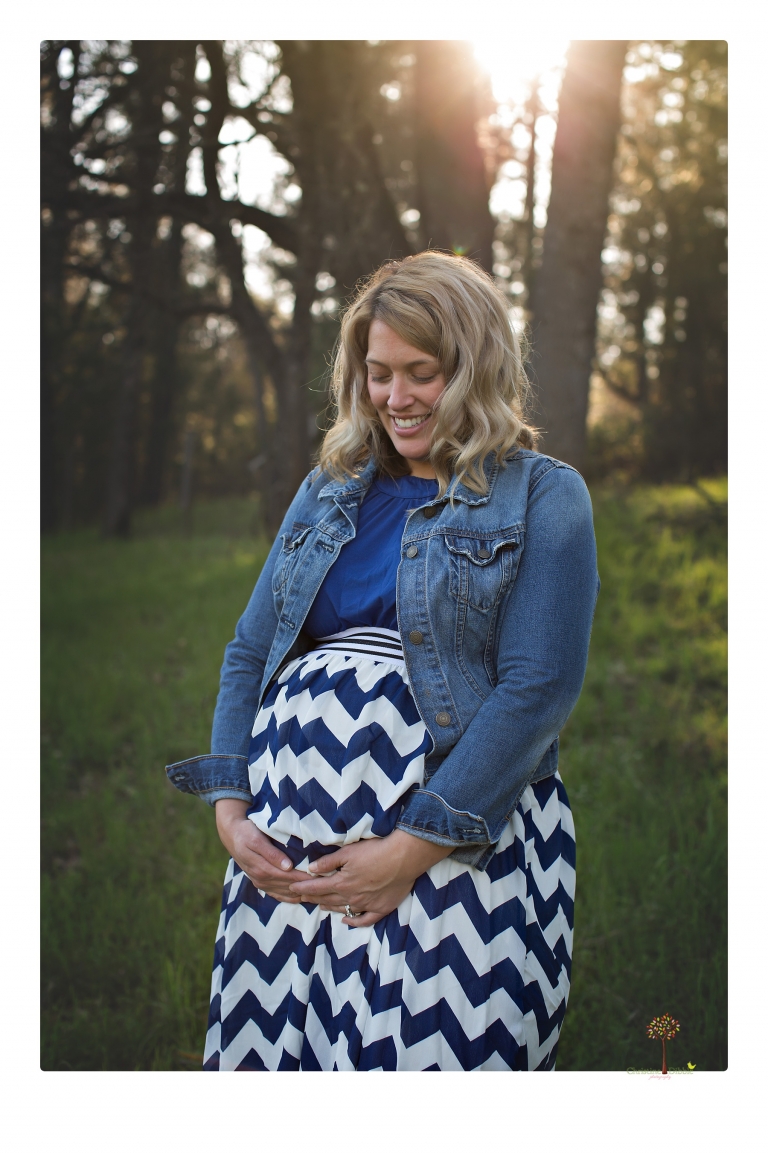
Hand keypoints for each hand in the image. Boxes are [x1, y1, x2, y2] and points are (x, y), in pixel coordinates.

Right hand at [215, 799, 310, 902]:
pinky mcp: (260, 883)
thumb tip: (288, 866)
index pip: (288, 876)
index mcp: (261, 867)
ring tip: (316, 894)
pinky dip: (289, 897)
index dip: (304, 878)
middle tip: (323, 887)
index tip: (319, 877)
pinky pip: (276, 894)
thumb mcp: (257, 839)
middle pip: (287, 886)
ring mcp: (259, 882)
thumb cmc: (247, 832)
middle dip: (305, 886)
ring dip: (299, 893)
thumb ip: (272, 853)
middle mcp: (260, 878)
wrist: (232, 835)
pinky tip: (300, 898)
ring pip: (283, 892)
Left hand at [288, 829, 452, 926]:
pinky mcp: (381, 908)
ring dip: (330, 908)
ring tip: (320, 906)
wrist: (403, 858)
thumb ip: (328, 862)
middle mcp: (351, 897)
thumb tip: (310, 868)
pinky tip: (346, 921)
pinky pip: (364, 920)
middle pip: (328, 899)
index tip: (291, 889)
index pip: (316, 888)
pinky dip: (354, 922)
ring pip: (343, 909)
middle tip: (302, 899)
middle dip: (313, 899)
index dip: (303, 889)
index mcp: (341, 883)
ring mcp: (366, 905)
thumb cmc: (375, 851)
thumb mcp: (348, 852)